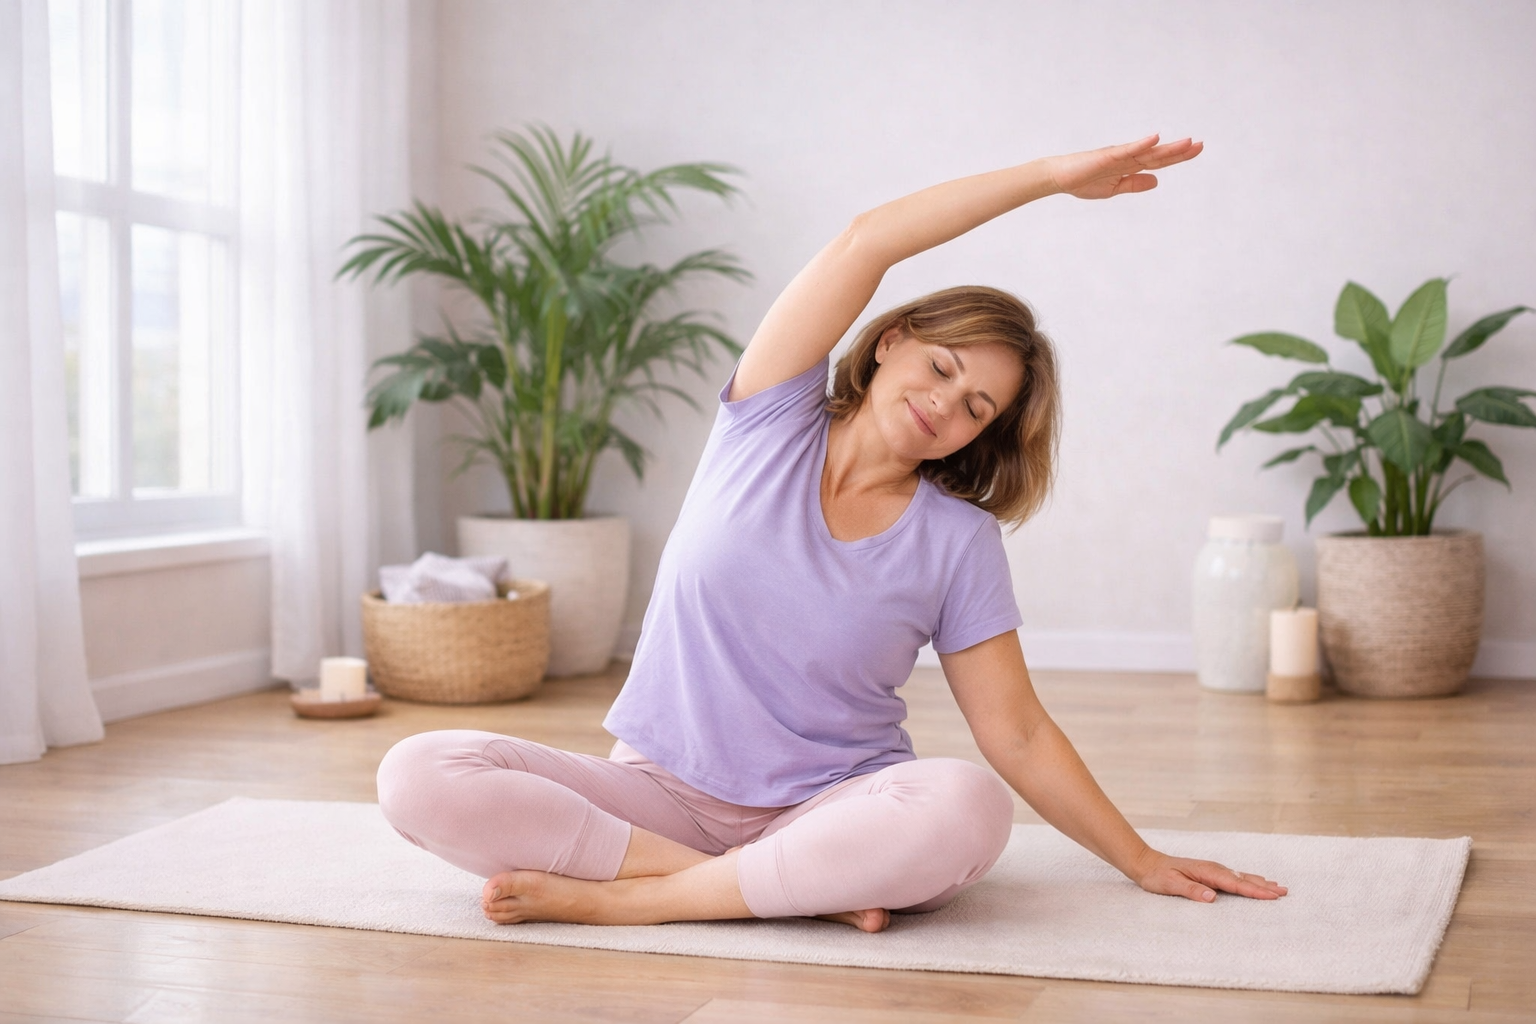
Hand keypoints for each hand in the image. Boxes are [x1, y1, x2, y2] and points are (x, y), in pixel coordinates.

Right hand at [1042, 134, 1202, 199]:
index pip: (1159, 162)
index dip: (1178, 156)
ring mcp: (1119, 155)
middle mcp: (1128, 158)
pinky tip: (1155, 138)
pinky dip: (1141, 144)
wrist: (1059, 179)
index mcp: (1130, 167)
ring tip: (1188, 142)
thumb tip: (1157, 182)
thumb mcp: (1113, 189)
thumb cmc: (1082, 182)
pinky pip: (1128, 149)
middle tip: (1200, 144)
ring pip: (1148, 151)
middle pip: (1159, 155)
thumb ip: (1134, 184)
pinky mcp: (1107, 155)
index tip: (1197, 149)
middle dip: (1180, 151)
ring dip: (1168, 147)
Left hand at [1132, 848, 1287, 902]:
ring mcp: (1213, 870)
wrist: (1147, 863)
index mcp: (1207, 872)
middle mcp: (1213, 869)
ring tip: (1278, 887)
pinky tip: (1255, 883)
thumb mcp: (1170, 885)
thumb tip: (1212, 897)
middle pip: (1243, 879)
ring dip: (1260, 882)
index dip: (1254, 891)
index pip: (1235, 884)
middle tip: (1285, 892)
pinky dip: (1248, 881)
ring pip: (1241, 877)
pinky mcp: (1210, 874)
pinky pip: (1234, 878)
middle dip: (1264, 886)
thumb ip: (1191, 890)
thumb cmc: (1157, 876)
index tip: (1272, 896)